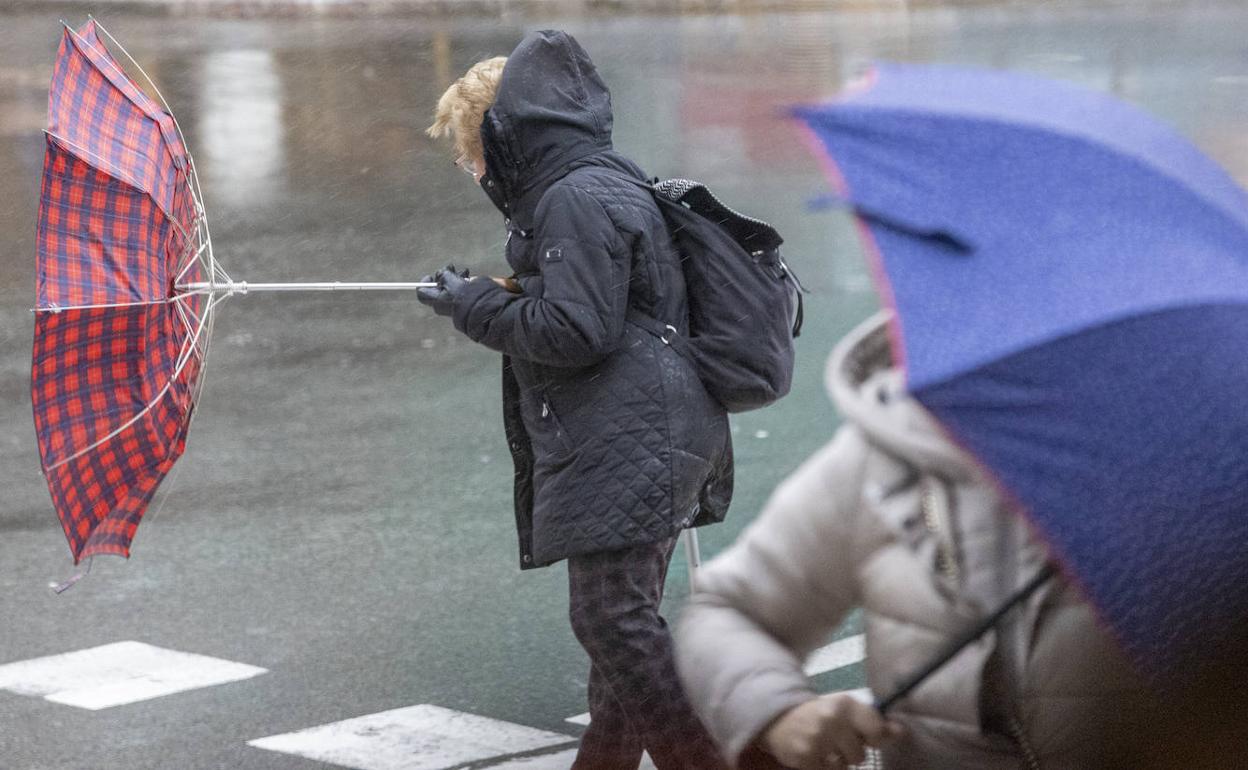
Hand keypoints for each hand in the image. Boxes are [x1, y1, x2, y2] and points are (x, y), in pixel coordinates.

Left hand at [417, 264, 472, 316]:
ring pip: (448, 287)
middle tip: (451, 267)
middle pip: (437, 287)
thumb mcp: (450, 278)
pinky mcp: (460, 304)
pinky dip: (460, 283)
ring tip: (464, 271)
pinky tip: (468, 276)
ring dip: (454, 277)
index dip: (424, 282)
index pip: (422, 292)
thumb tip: (443, 273)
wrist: (480, 306)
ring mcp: (451, 304)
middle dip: (444, 275)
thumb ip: (443, 274)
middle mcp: (440, 304)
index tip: (431, 276)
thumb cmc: (463, 293)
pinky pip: (457, 291)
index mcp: (434, 299)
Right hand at [760, 694, 902, 768]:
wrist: (782, 719)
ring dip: (838, 762)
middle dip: (852, 752)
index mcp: (845, 704)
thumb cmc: (822, 716)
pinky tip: (816, 754)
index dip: (874, 738)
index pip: (877, 730)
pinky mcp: (805, 756)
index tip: (865, 736)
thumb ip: (875, 723)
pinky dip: (824, 767)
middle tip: (838, 741)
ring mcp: (817, 738)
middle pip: (860, 755)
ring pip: (845, 766)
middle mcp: (831, 719)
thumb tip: (901, 731)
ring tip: (827, 749)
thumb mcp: (848, 712)